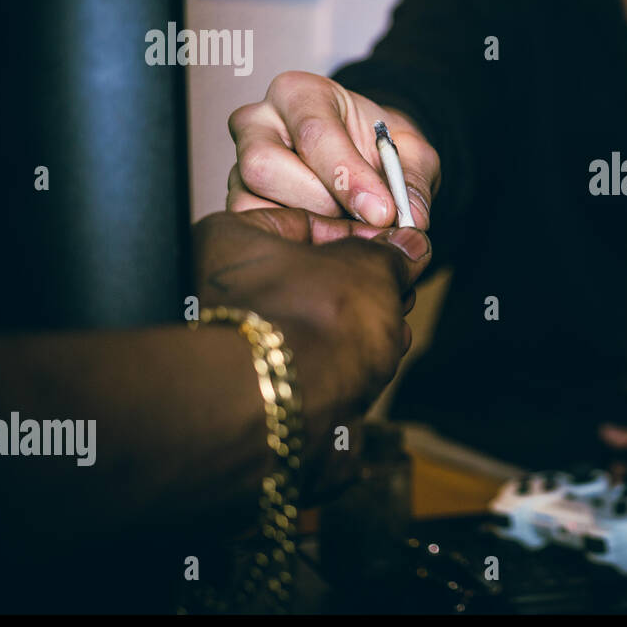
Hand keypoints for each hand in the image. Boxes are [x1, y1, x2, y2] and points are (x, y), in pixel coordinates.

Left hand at [193, 208, 431, 491]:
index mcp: (228, 242)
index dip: (358, 233)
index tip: (393, 246)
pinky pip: (310, 366)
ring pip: (315, 326)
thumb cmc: (313, 322)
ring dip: (361, 329)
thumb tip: (409, 247)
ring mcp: (235, 346)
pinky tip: (375, 366)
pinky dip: (345, 366)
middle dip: (364, 289)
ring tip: (392, 332)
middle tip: (398, 289)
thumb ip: (392, 254)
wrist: (295, 404)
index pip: (303, 223)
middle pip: (311, 279)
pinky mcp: (256, 391)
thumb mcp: (372, 267)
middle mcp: (217, 291)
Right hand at [227, 71, 435, 228]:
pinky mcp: (236, 197)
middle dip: (320, 204)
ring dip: (305, 227)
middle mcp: (258, 121)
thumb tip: (412, 218)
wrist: (366, 155)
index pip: (313, 133)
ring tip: (349, 235)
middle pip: (266, 165)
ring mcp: (240, 161)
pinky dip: (290, 242)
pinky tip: (327, 243)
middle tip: (364, 226)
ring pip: (250, 200)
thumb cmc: (380, 146)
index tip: (383, 212)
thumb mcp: (411, 153)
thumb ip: (413, 180)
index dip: (349, 177)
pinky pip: (251, 225)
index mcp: (299, 93)